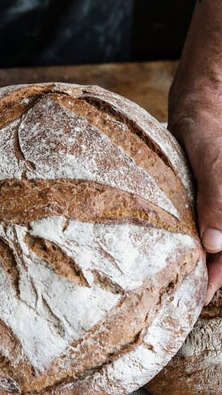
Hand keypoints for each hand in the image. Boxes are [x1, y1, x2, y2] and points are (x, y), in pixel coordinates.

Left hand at [168, 65, 221, 304]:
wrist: (199, 101)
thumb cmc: (208, 127)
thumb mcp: (213, 161)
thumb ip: (217, 199)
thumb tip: (215, 244)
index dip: (220, 274)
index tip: (202, 294)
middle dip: (211, 271)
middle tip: (183, 293)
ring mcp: (219, 201)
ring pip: (217, 237)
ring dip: (204, 257)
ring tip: (177, 278)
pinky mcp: (208, 194)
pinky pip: (205, 220)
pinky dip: (195, 236)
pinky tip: (176, 247)